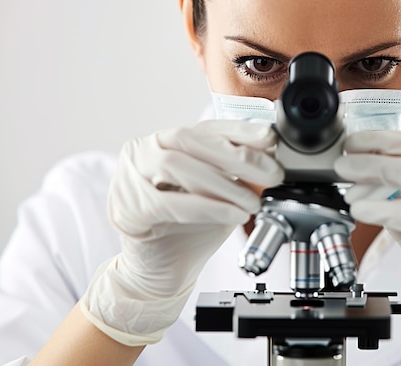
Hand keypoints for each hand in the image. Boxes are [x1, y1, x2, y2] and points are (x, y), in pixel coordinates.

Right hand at [80, 120, 283, 345]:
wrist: (159, 272)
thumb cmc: (188, 230)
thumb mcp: (222, 196)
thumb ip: (239, 174)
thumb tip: (272, 158)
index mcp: (167, 141)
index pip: (206, 127)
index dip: (241, 130)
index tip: (271, 139)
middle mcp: (144, 151)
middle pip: (191, 140)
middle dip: (238, 155)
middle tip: (272, 172)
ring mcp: (130, 177)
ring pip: (176, 165)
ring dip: (224, 184)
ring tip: (253, 202)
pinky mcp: (128, 207)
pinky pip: (169, 202)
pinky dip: (208, 207)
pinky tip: (235, 215)